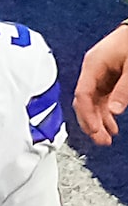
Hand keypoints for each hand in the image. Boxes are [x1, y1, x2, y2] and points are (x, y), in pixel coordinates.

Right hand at [74, 20, 127, 145]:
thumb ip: (123, 89)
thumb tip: (114, 110)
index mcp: (92, 65)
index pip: (82, 95)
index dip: (87, 115)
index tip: (95, 130)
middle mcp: (92, 71)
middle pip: (84, 102)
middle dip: (91, 122)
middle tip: (101, 140)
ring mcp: (98, 75)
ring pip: (93, 103)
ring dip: (99, 120)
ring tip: (107, 137)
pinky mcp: (107, 77)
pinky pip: (101, 99)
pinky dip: (105, 112)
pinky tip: (111, 122)